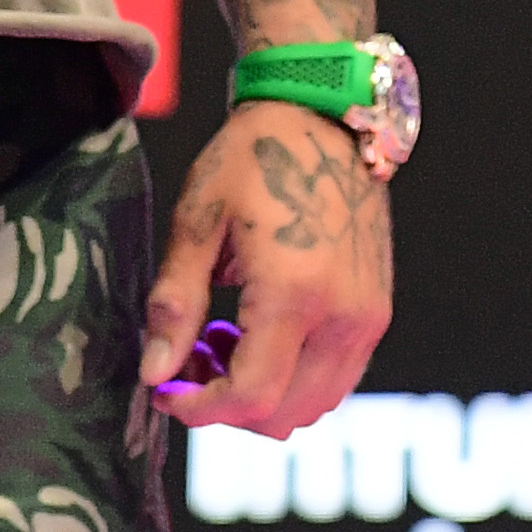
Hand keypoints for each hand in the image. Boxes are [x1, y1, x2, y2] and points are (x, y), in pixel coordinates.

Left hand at [143, 104, 394, 439]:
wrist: (324, 117)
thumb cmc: (256, 157)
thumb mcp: (198, 221)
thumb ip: (176, 303)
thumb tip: (155, 373)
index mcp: (294, 293)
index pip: (249, 396)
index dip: (200, 409)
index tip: (167, 389)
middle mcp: (342, 316)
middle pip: (283, 414)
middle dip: (227, 406)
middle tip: (191, 359)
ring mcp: (367, 317)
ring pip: (314, 405)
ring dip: (264, 396)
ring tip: (226, 344)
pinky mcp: (376, 311)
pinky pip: (337, 378)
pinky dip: (295, 379)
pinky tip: (262, 333)